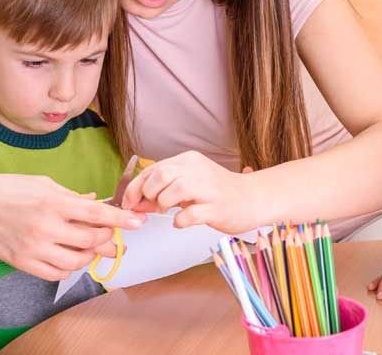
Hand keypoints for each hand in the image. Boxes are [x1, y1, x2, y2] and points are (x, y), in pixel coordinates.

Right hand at [0, 171, 142, 280]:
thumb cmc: (10, 188)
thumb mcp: (43, 183)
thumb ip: (71, 196)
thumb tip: (94, 202)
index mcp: (53, 202)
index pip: (96, 213)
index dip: (120, 219)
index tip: (138, 223)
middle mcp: (46, 226)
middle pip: (91, 241)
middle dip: (107, 240)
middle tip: (111, 237)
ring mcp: (34, 247)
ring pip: (77, 261)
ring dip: (89, 255)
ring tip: (89, 246)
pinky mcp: (23, 263)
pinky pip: (57, 273)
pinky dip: (69, 267)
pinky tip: (69, 257)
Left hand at [121, 151, 259, 233]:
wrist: (252, 198)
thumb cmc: (217, 192)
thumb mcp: (189, 184)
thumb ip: (163, 189)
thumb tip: (135, 202)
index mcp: (189, 160)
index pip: (154, 168)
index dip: (136, 186)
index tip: (129, 202)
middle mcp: (198, 170)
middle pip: (162, 174)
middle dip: (149, 193)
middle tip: (152, 206)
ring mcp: (209, 188)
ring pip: (175, 189)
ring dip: (163, 203)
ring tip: (168, 211)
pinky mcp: (217, 207)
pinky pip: (191, 214)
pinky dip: (180, 220)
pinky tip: (181, 222)